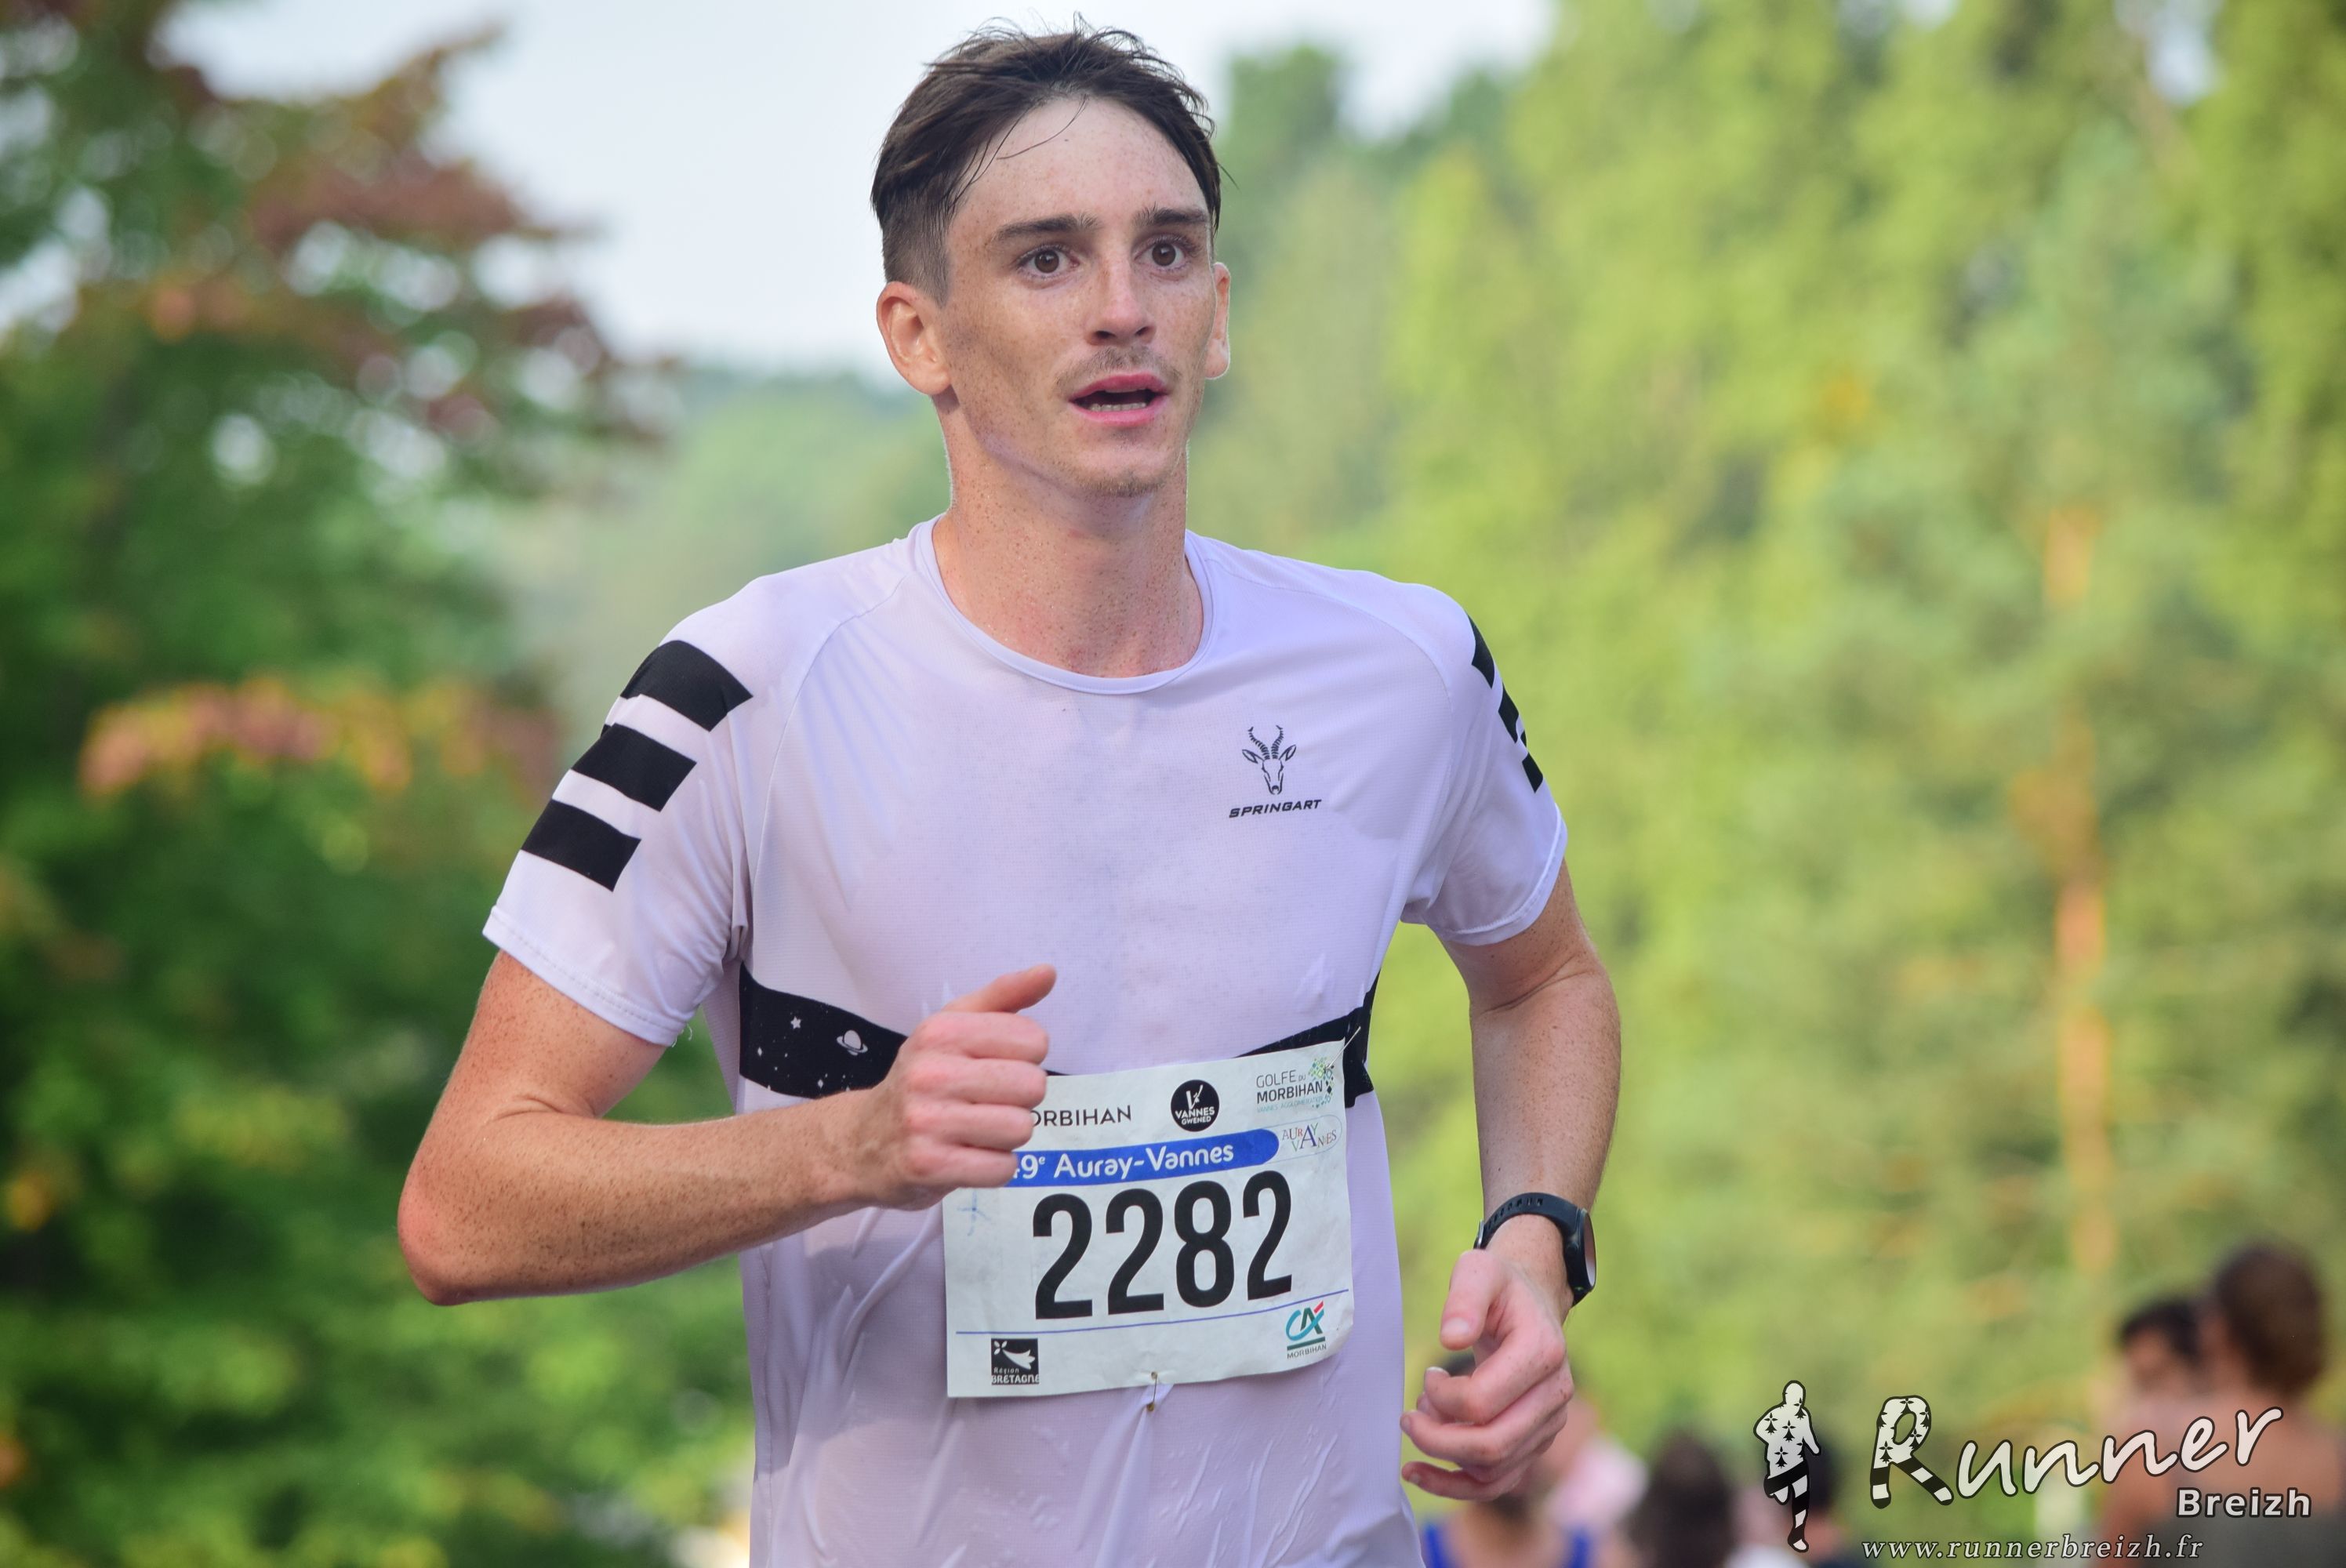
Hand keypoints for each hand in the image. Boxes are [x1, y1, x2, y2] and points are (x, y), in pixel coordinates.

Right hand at [832, 963, 1054, 1208]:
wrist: (860, 1141)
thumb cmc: (921, 1080)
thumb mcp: (952, 1027)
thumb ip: (1003, 997)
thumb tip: (1049, 972)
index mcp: (941, 1032)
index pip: (1033, 1040)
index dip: (1025, 1058)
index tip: (995, 1066)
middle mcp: (930, 1073)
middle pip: (1032, 1086)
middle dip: (1019, 1099)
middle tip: (985, 1102)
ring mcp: (927, 1122)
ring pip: (1021, 1128)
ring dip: (1007, 1136)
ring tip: (976, 1130)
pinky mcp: (929, 1166)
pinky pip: (1002, 1168)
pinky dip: (995, 1167)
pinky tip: (968, 1156)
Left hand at [1400, 1245, 1573, 1500]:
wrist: (1530, 1302)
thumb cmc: (1500, 1287)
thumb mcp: (1479, 1272)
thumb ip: (1465, 1299)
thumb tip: (1451, 1337)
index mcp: (1543, 1353)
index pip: (1483, 1401)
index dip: (1442, 1397)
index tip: (1428, 1376)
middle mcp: (1555, 1395)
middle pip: (1492, 1446)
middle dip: (1437, 1440)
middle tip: (1407, 1418)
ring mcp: (1548, 1424)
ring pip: (1495, 1472)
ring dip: (1444, 1461)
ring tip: (1416, 1429)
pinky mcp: (1534, 1441)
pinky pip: (1498, 1481)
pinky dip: (1456, 1486)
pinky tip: (1419, 1473)